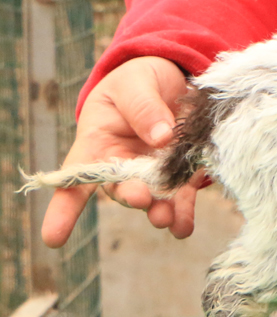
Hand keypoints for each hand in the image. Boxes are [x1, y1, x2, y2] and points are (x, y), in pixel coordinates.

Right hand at [42, 56, 200, 246]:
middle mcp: (122, 164)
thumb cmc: (140, 80)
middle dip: (130, 196)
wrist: (173, 80)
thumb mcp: (136, 83)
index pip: (75, 178)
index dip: (63, 209)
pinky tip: (184, 226)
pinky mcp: (181, 175)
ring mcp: (153, 173)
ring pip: (152, 199)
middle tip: (141, 198)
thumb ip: (144, 107)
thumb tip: (162, 136)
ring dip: (159, 211)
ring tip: (167, 220)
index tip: (53, 237)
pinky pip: (180, 198)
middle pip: (120, 188)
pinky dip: (183, 213)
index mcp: (97, 142)